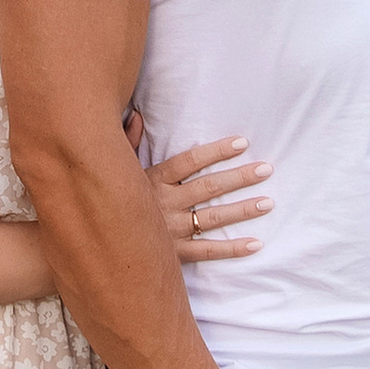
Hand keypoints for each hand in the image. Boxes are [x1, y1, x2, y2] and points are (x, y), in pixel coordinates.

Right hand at [125, 112, 272, 263]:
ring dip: (242, 210)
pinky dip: (232, 249)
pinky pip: (208, 251)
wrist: (102, 245)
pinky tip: (255, 244)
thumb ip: (128, 142)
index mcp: (153, 180)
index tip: (241, 143)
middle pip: (208, 188)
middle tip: (266, 169)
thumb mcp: (117, 170)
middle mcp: (164, 204)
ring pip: (212, 219)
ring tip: (267, 202)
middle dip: (239, 178)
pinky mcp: (175, 255)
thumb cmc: (112, 201)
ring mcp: (171, 231)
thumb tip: (135, 114)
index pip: (189, 162)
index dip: (216, 152)